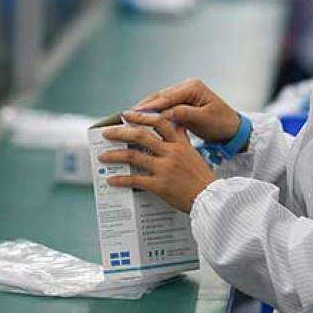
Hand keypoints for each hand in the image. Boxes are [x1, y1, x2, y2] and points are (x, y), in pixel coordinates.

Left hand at [99, 111, 215, 212]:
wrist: (209, 198)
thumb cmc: (201, 177)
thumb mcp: (193, 153)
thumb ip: (182, 138)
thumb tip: (176, 124)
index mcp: (179, 143)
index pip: (159, 122)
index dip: (141, 116)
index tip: (126, 114)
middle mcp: (171, 153)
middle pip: (140, 136)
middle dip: (120, 133)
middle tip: (107, 133)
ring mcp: (164, 169)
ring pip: (133, 156)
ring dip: (115, 155)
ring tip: (103, 156)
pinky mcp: (159, 185)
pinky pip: (135, 180)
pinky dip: (121, 180)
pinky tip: (112, 180)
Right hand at [133, 78, 240, 142]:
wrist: (232, 129)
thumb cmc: (222, 123)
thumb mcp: (204, 119)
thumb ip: (184, 114)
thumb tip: (164, 114)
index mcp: (193, 87)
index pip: (167, 97)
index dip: (149, 106)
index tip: (134, 113)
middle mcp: (186, 87)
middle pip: (159, 96)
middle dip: (143, 106)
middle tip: (126, 115)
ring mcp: (184, 94)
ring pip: (159, 101)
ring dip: (145, 110)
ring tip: (129, 118)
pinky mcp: (182, 103)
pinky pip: (164, 107)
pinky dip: (153, 114)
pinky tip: (142, 122)